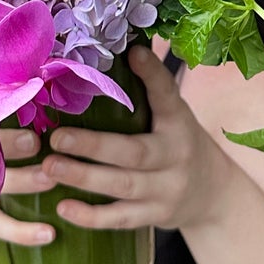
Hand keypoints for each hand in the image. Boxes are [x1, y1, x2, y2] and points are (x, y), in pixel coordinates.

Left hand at [41, 45, 233, 231]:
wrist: (213, 194)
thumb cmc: (177, 141)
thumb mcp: (172, 113)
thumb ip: (149, 87)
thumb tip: (123, 45)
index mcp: (178, 121)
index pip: (167, 94)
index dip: (152, 74)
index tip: (134, 52)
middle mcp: (175, 155)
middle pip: (134, 151)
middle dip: (94, 146)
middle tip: (57, 137)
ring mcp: (166, 190)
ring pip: (123, 186)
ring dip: (84, 178)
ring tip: (49, 166)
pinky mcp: (155, 216)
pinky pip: (121, 218)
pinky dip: (92, 216)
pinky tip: (63, 207)